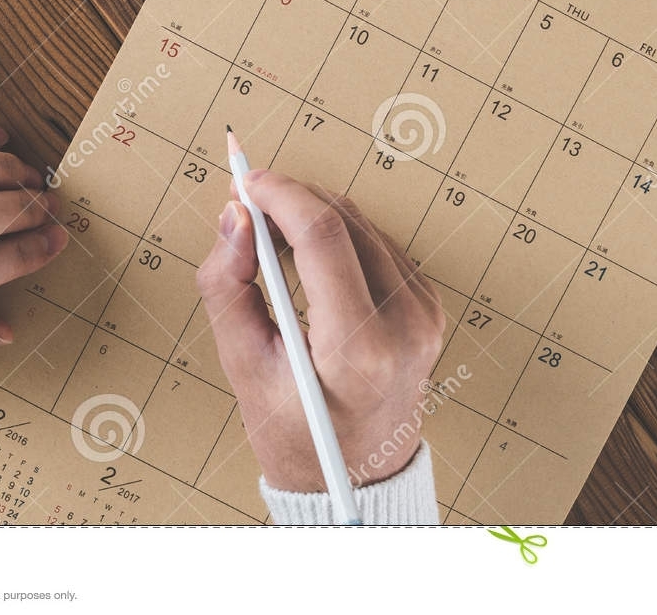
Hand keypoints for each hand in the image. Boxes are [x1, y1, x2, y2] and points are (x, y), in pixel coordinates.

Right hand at [196, 170, 444, 490]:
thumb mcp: (242, 365)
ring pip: (363, 224)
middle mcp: (405, 324)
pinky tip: (309, 257)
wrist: (357, 473)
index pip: (323, 236)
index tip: (245, 183)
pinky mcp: (429, 305)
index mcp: (359, 348)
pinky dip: (339, 237)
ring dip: (313, 215)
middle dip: (291, 199)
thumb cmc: (295, 430)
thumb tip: (235, 216)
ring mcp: (425, 313)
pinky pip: (380, 245)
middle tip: (247, 203)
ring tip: (270, 234)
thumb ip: (228, 284)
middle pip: (344, 220)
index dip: (279, 195)